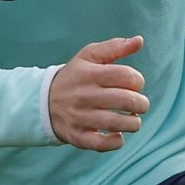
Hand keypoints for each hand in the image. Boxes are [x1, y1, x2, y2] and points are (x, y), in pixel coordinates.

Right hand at [49, 36, 149, 150]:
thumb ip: (115, 47)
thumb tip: (139, 40)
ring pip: (119, 123)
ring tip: (131, 119)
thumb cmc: (75, 77)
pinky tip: (117, 134)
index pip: (127, 76)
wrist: (43, 100)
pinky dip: (116, 141)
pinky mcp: (77, 135)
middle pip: (127, 100)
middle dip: (142, 104)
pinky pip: (103, 144)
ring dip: (134, 123)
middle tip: (139, 104)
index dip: (138, 81)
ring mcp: (79, 116)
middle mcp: (83, 94)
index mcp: (88, 73)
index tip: (133, 85)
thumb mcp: (88, 56)